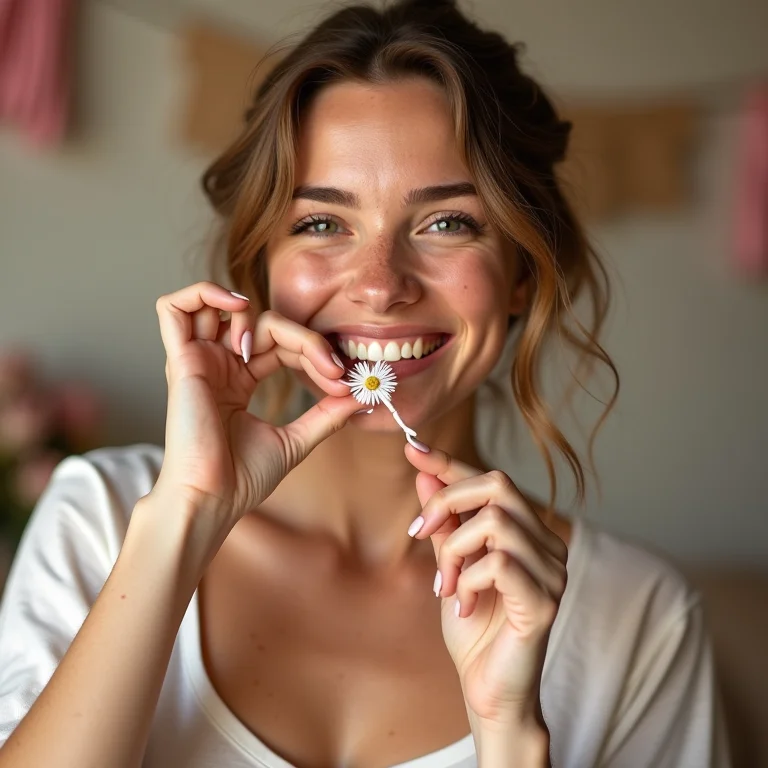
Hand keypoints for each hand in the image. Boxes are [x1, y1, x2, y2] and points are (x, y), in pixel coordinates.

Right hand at [148, 281, 358, 540]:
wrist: (213, 501)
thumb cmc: (242, 479)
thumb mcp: (296, 440)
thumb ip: (326, 415)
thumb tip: (360, 395)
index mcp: (239, 380)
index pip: (281, 343)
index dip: (315, 352)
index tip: (344, 380)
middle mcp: (217, 366)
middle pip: (262, 324)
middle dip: (305, 338)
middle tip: (333, 367)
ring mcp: (198, 362)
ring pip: (218, 305)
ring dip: (254, 312)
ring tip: (273, 342)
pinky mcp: (181, 362)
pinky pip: (173, 308)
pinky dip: (205, 295)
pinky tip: (238, 313)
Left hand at [404, 444, 567, 727]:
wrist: (488, 691)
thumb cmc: (473, 630)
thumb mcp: (449, 566)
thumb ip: (444, 523)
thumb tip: (425, 474)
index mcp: (528, 532)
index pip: (491, 480)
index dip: (450, 462)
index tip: (413, 449)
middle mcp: (548, 545)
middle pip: (498, 485)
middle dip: (448, 502)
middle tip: (419, 534)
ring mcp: (552, 572)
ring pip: (494, 523)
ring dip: (454, 552)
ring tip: (445, 587)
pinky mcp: (545, 601)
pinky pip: (498, 563)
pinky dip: (468, 580)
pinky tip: (463, 605)